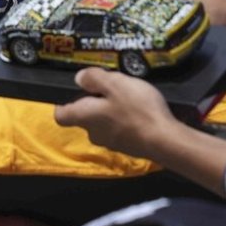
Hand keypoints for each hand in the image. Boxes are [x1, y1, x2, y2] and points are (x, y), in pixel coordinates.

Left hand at [54, 67, 177, 158]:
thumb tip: (78, 78)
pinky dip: (125, 119)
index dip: (64, 102)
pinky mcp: (126, 146)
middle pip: (85, 115)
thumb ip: (94, 78)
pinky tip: (141, 110)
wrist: (164, 140)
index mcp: (84, 117)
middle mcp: (92, 133)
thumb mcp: (115, 84)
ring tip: (130, 96)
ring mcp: (110, 142)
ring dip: (112, 109)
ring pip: (103, 121)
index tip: (78, 90)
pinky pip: (119, 129)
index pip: (61, 114)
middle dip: (95, 100)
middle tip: (113, 86)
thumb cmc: (137, 109)